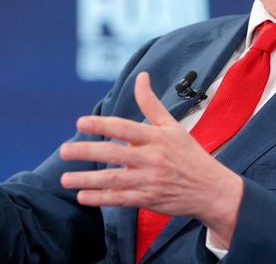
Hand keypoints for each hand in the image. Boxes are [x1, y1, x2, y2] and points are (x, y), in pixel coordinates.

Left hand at [59, 72, 243, 246]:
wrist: (211, 189)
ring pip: (113, 180)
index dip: (101, 124)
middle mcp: (152, 158)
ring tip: (65, 178)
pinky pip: (120, 199)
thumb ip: (151, 104)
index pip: (125, 128)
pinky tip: (82, 196)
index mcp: (157, 138)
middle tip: (64, 150)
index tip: (80, 122)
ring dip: (87, 179)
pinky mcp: (148, 199)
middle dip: (86, 151)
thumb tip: (141, 77)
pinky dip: (100, 198)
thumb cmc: (190, 154)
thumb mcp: (173, 126)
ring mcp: (149, 180)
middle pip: (114, 154)